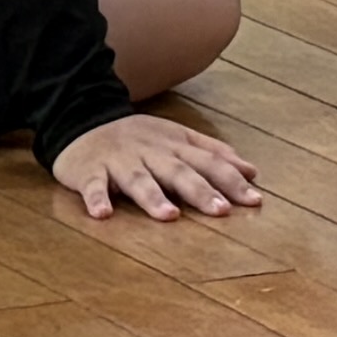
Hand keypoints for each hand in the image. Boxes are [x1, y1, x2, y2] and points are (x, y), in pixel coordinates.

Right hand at [54, 110, 263, 219]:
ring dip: (153, 197)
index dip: (231, 181)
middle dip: (200, 190)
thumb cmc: (138, 138)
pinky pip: (92, 185)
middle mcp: (150, 152)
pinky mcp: (89, 171)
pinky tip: (102, 214)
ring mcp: (119, 161)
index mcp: (174, 145)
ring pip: (138, 179)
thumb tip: (252, 171)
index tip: (254, 200)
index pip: (208, 162)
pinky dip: (96, 199)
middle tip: (221, 210)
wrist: (82, 119)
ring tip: (170, 216)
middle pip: (178, 172)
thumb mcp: (179, 138)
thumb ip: (214, 153)